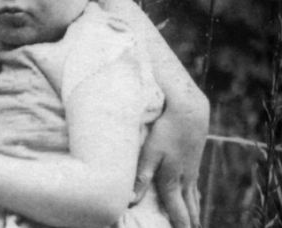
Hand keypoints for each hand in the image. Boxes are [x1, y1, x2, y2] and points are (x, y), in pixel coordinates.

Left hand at [134, 99, 207, 227]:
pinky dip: (196, 196)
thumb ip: (141, 177)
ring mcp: (190, 170)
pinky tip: (197, 198)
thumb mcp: (149, 153)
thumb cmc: (165, 131)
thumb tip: (132, 200)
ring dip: (194, 210)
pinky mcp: (192, 160)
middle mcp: (184, 178)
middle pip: (188, 206)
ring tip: (196, 222)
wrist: (189, 112)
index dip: (178, 224)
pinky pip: (195, 185)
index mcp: (172, 179)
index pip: (176, 209)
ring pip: (193, 197)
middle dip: (189, 221)